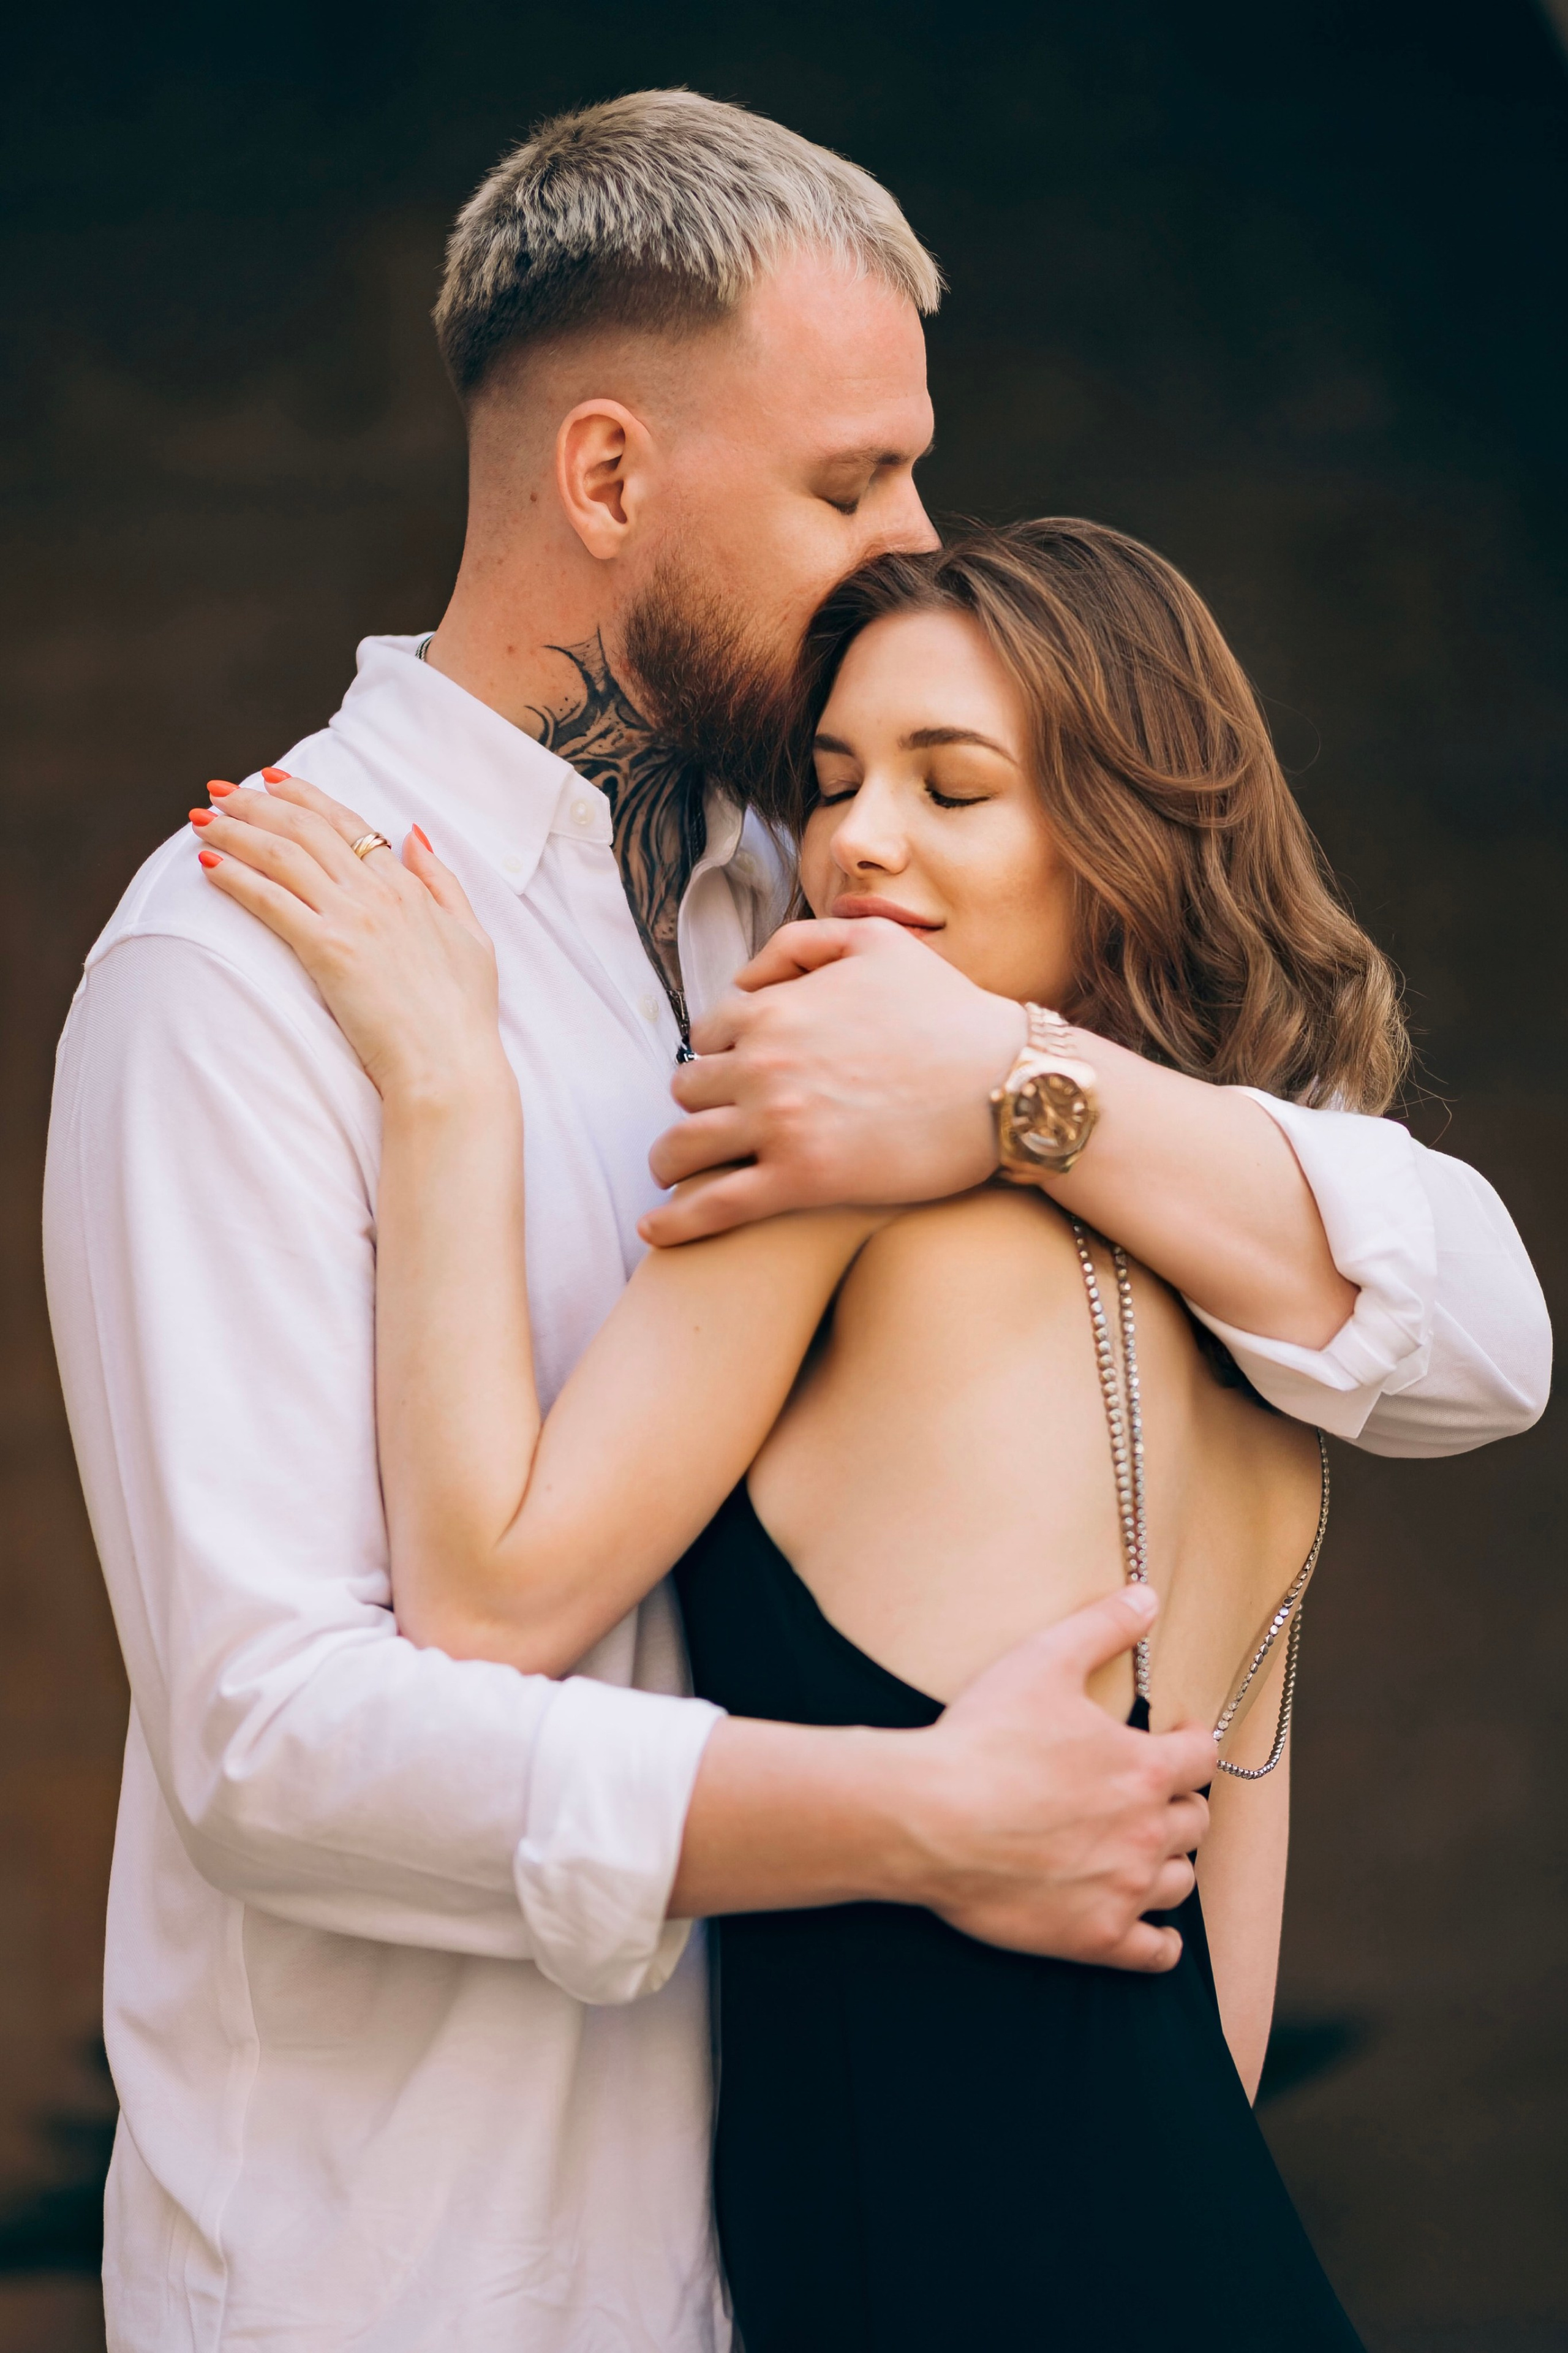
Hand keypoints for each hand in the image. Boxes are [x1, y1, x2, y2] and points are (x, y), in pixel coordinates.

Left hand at [192, 774, 504, 1103]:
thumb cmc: (464, 1015)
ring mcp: (353, 918)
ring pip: (282, 854)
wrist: (449, 1066)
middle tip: (218, 790)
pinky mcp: (327, 950)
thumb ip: (443, 882)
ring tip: (202, 819)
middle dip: (256, 803)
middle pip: (307, 828)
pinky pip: (270, 900)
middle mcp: (378, 893)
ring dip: (236, 830)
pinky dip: (236, 877)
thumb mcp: (472, 936)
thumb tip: (415, 835)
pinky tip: (207, 864)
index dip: (304, 796)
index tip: (269, 781)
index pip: (348, 823)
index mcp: (409, 888)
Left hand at [642, 918, 1023, 1244]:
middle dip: (698, 1106)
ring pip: (683, 1146)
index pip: (708, 1034)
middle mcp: (764, 1063)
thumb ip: (802, 943)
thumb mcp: (878, 942)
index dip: (719, 1056)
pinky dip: (677, 1221)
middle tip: (714, 1126)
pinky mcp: (802, 1180)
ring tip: (675, 1175)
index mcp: (775, 1008)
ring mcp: (779, 1122)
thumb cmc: (952, 1013)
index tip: (733, 1078)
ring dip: (672, 1160)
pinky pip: (715, 1206)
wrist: (1009, 1083)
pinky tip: (654, 1233)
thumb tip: (747, 976)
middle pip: (688, 1089)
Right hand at [899, 1584, 1212, 1969]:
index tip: (1174, 1738)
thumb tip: (1147, 1596)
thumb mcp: (1043, 1661)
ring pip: (1181, 1881)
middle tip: (1148, 1792)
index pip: (1202, 1757)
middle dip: (1177, 1801)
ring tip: (1142, 1847)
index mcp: (1142, 1768)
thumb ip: (1103, 1626)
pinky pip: (1156, 1952)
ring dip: (1168, 1861)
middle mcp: (1145, 1833)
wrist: (927, 1818)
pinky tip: (1149, 1926)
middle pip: (1195, 1820)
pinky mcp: (1093, 1938)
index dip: (1190, 1742)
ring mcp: (1122, 1890)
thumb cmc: (983, 1738)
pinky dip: (1160, 1941)